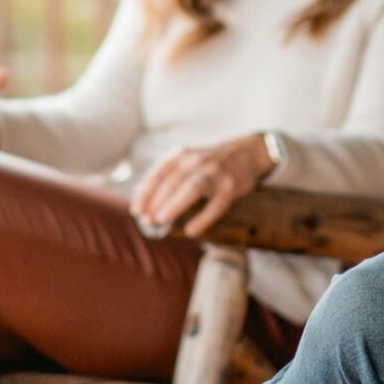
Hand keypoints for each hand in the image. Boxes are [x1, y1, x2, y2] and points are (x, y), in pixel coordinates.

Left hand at [130, 134, 275, 238]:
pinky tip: (191, 231)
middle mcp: (196, 161)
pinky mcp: (230, 187)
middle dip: (156, 202)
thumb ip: (164, 175)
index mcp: (181, 155)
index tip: (136, 210)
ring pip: (192, 188)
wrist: (246, 152)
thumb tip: (138, 196)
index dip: (145, 192)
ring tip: (161, 220)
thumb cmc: (208, 162)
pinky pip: (216, 204)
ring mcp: (215, 173)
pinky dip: (203, 218)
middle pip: (173, 181)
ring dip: (175, 204)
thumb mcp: (186, 160)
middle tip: (147, 220)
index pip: (158, 173)